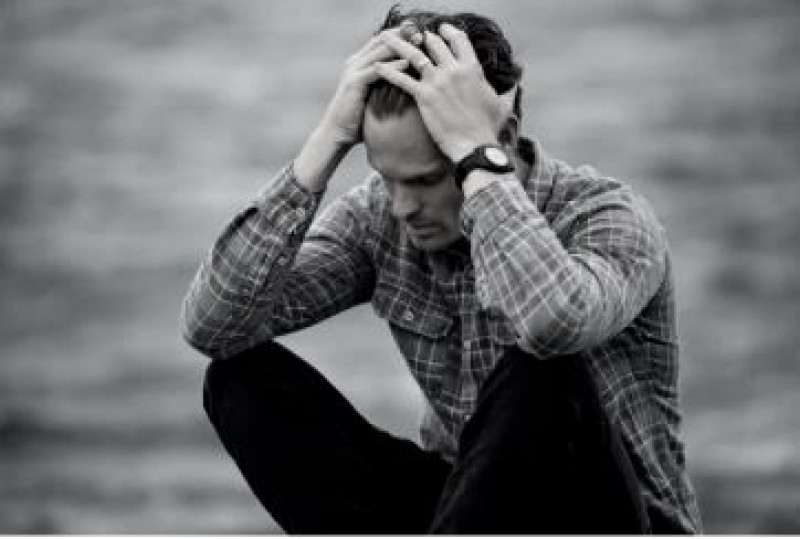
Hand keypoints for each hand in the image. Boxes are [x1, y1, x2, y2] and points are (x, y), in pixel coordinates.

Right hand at [295, 29, 408, 191]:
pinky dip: (392, 66)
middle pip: (382, 40)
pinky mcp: (353, 83)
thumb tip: (409, 79)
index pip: (383, 40)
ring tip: (419, 43)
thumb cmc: (359, 117)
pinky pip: (376, 70)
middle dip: (403, 35)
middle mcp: (356, 61)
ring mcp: (353, 71)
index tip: (422, 33)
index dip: (402, 34)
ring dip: (400, 46)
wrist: (338, 132)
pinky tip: (407, 63)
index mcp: (360, 62)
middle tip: (423, 33)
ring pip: (380, 51)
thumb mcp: (375, 95)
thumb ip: (386, 82)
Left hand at [376, 23, 510, 161]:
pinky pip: (402, 79)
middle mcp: (454, 70)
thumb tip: (517, 82)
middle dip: (419, 34)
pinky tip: (377, 67)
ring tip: (385, 37)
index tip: (439, 28)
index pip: (458, 40)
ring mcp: (438, 82)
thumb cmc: (488, 128)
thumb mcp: (503, 105)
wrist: (475, 146)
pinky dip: (388, 72)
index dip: (447, 31)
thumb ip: (508, 90)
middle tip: (408, 31)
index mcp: (472, 68)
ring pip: (414, 55)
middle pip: (433, 43)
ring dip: (398, 44)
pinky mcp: (424, 96)